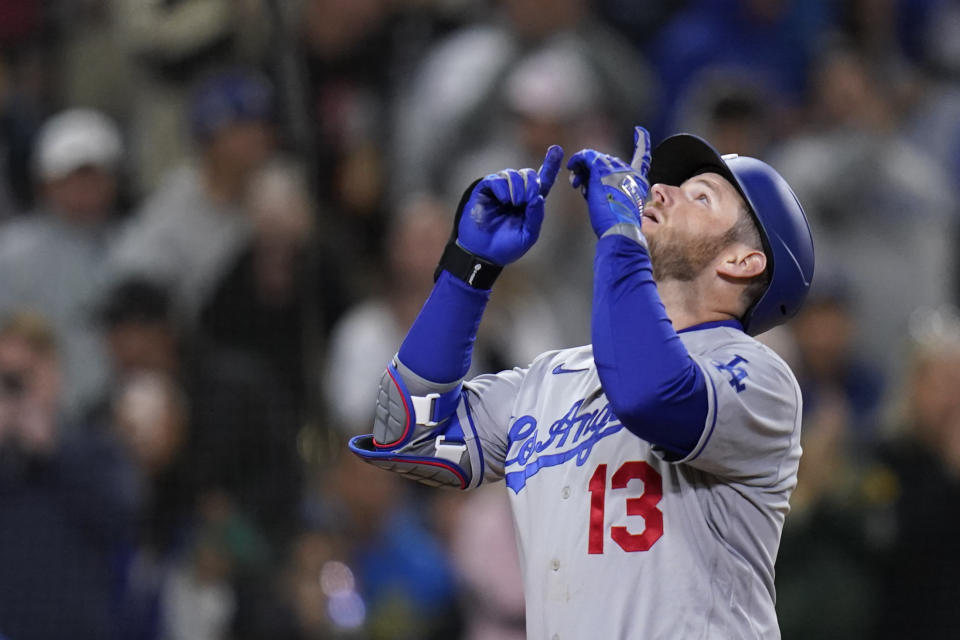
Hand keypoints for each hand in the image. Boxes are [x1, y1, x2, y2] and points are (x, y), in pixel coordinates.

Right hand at [457, 145, 563, 264]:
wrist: (483, 253)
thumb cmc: (505, 247)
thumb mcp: (528, 235)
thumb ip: (536, 216)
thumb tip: (539, 196)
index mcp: (529, 203)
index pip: (543, 181)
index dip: (550, 165)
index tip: (557, 149)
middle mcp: (516, 192)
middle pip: (529, 174)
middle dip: (532, 184)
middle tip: (528, 200)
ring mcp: (500, 189)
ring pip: (514, 174)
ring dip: (518, 188)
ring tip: (515, 203)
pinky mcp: (485, 189)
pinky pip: (497, 179)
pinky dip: (503, 188)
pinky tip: (503, 200)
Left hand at [567, 126, 651, 236]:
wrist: (620, 229)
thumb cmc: (617, 225)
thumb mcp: (617, 206)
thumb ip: (608, 190)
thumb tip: (586, 181)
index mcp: (637, 182)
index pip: (643, 158)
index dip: (642, 143)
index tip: (640, 130)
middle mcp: (629, 172)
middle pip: (607, 162)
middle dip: (592, 171)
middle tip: (579, 185)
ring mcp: (616, 169)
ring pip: (595, 159)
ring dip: (582, 169)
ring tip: (576, 184)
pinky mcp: (601, 169)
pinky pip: (586, 157)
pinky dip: (577, 161)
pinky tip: (571, 168)